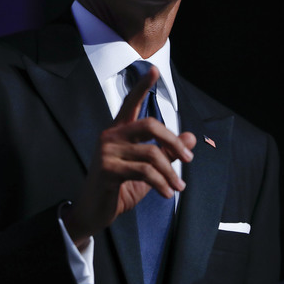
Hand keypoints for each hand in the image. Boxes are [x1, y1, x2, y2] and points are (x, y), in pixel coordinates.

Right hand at [62, 66, 195, 248]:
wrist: (93, 213)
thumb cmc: (118, 189)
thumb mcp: (147, 171)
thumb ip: (166, 153)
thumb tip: (191, 137)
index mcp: (118, 132)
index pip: (130, 104)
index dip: (142, 86)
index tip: (155, 70)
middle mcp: (110, 136)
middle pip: (149, 124)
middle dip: (173, 140)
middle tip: (188, 158)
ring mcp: (106, 152)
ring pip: (151, 153)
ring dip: (171, 172)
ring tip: (179, 186)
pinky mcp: (107, 170)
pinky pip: (144, 172)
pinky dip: (161, 183)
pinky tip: (166, 193)